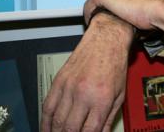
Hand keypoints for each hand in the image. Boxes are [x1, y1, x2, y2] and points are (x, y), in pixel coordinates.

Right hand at [41, 12, 134, 131]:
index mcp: (101, 100)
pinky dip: (44, 120)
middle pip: (69, 128)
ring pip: (56, 119)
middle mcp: (83, 94)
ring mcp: (69, 87)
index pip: (89, 131)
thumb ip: (107, 119)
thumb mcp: (119, 96)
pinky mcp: (59, 80)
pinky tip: (46, 129)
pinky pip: (47, 105)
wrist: (106, 40)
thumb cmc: (114, 64)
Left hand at [84, 0, 163, 29]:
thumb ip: (135, 3)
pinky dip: (89, 15)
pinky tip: (91, 22)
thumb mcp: (144, 2)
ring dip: (93, 10)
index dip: (108, 1)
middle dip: (99, 5)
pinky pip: (89, 6)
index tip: (107, 11)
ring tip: (94, 21)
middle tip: (98, 17)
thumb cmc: (155, 8)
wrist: (158, 8)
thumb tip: (132, 13)